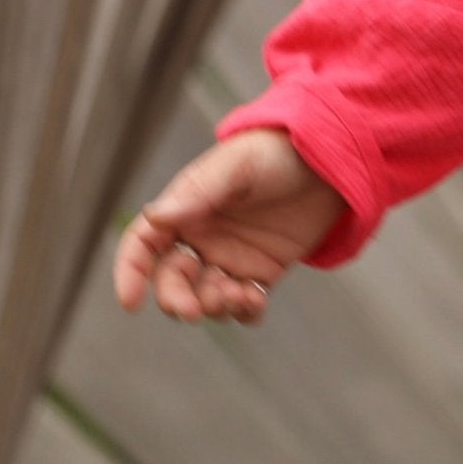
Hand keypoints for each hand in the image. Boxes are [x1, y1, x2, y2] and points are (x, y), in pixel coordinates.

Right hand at [112, 127, 347, 324]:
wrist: (331, 160)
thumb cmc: (279, 151)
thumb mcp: (238, 165)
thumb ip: (199, 193)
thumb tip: (155, 217)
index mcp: (187, 209)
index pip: (144, 244)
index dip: (131, 272)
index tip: (131, 301)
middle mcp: (203, 237)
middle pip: (172, 280)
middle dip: (177, 300)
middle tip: (195, 310)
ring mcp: (232, 256)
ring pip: (206, 297)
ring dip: (213, 305)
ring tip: (238, 294)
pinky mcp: (263, 271)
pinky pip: (244, 303)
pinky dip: (244, 311)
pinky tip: (255, 301)